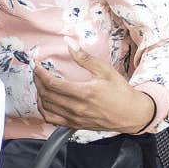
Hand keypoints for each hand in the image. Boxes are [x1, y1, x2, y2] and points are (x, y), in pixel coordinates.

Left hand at [36, 46, 157, 133]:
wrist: (131, 114)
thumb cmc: (120, 91)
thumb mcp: (105, 70)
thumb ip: (84, 57)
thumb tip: (69, 42)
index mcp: (84, 93)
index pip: (52, 84)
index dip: (40, 74)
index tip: (36, 65)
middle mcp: (77, 108)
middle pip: (46, 95)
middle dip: (38, 82)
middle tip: (37, 72)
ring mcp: (75, 119)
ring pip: (46, 109)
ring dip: (39, 95)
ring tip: (40, 85)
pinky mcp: (75, 125)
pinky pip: (52, 120)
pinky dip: (44, 110)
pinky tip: (45, 101)